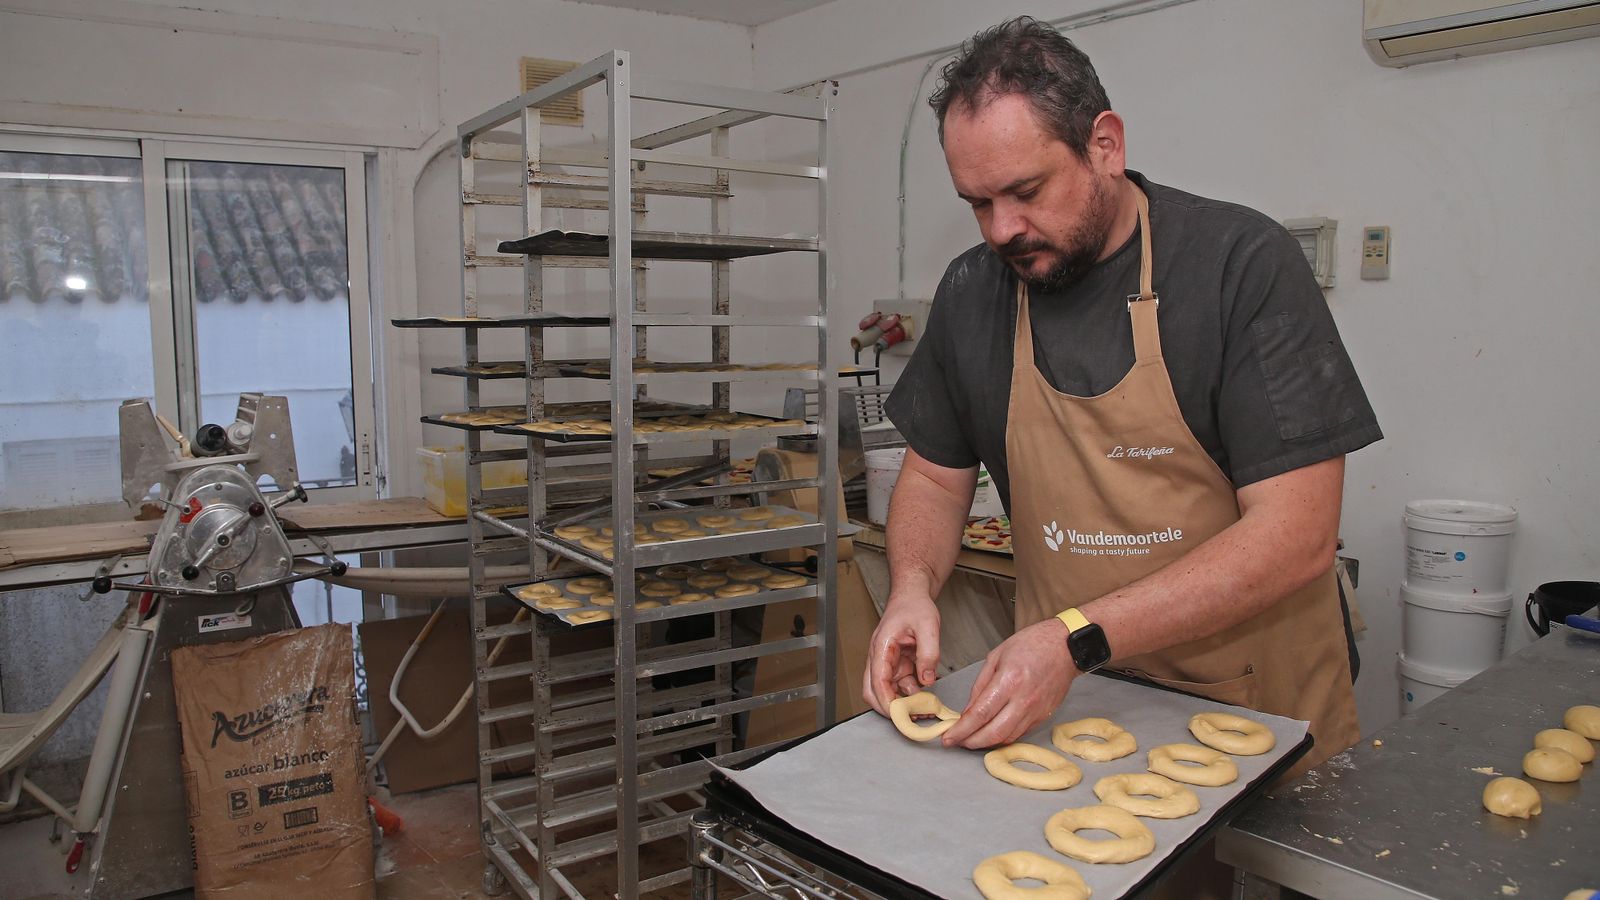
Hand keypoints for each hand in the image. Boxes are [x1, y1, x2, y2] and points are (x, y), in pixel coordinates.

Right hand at [862, 593, 940, 715]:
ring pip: (888, 692)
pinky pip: (900, 687)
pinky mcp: (897, 666)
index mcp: (881, 647)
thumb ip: (928, 653)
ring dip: (904, 703)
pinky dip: (911, 694)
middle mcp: (879, 658)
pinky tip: (926, 695)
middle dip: (890, 709)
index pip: (877, 681)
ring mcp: (887, 663)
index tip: (901, 715)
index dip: (887, 702)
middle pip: (873, 692)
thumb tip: (926, 680)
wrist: (912, 596)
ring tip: (926, 708)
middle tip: (911, 718)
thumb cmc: (914, 606)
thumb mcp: (927, 625)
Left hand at [941, 618, 1075, 748]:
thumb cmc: (1031, 644)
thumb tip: (968, 711)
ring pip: (1007, 737)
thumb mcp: (996, 656)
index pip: (980, 714)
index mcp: (1009, 681)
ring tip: (972, 738)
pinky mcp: (1044, 716)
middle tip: (957, 742)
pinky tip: (992, 731)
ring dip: (987, 742)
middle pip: (994, 733)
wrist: (1065, 646)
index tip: (948, 737)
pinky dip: (1003, 736)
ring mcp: (1036, 710)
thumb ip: (980, 686)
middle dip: (971, 742)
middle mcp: (1023, 699)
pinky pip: (1020, 733)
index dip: (961, 730)